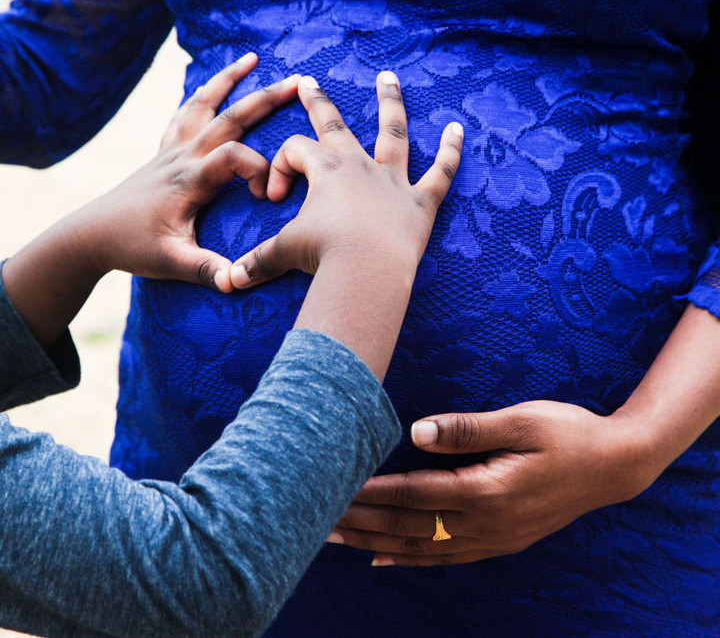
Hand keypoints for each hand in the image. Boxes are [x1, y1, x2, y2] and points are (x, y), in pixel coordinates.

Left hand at [69, 52, 299, 292]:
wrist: (90, 235)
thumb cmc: (132, 247)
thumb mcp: (171, 264)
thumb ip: (206, 270)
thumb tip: (237, 282)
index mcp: (189, 180)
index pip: (234, 155)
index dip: (259, 168)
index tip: (265, 197)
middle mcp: (181, 157)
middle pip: (227, 117)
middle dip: (264, 98)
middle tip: (297, 82)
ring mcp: (170, 150)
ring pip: (203, 104)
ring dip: (229, 80)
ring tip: (252, 59)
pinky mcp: (163, 152)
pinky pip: (184, 114)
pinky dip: (202, 95)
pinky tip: (211, 88)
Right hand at [228, 71, 463, 288]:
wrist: (366, 271)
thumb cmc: (324, 256)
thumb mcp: (284, 253)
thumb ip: (258, 261)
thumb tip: (230, 280)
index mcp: (324, 170)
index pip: (294, 152)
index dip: (279, 169)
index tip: (273, 199)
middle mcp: (359, 166)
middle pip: (335, 125)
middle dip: (318, 103)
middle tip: (308, 82)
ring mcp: (393, 181)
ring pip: (393, 133)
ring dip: (390, 104)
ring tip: (388, 79)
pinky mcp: (421, 203)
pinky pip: (441, 172)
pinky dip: (451, 151)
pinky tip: (458, 129)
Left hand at [330, 401, 657, 565]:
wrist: (615, 466)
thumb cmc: (568, 432)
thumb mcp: (521, 420)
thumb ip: (467, 429)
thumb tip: (415, 431)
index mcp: (486, 491)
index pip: (412, 495)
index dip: (370, 494)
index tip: (331, 489)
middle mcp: (485, 523)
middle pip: (409, 528)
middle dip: (361, 523)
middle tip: (314, 519)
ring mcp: (494, 538)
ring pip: (422, 548)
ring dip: (376, 543)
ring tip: (338, 539)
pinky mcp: (501, 540)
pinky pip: (446, 556)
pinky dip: (411, 559)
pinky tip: (386, 559)